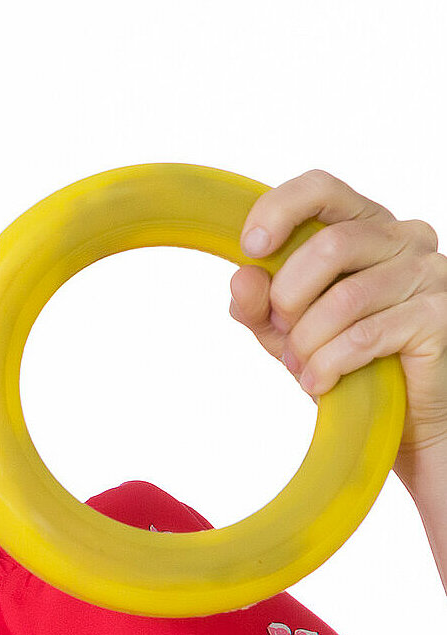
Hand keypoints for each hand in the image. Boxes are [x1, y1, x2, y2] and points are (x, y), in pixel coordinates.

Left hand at [228, 168, 446, 482]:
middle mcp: (406, 238)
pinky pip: (365, 335)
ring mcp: (431, 273)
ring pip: (345, 297)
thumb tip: (241, 276)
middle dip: (288, 298)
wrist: (400, 412)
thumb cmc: (346, 358)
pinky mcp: (441, 315)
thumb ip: (259, 304)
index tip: (251, 249)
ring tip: (302, 367)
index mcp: (366, 226)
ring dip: (308, 341)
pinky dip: (329, 364)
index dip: (278, 210)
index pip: (322, 188)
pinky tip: (319, 383)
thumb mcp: (287, 331)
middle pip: (330, 245)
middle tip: (283, 334)